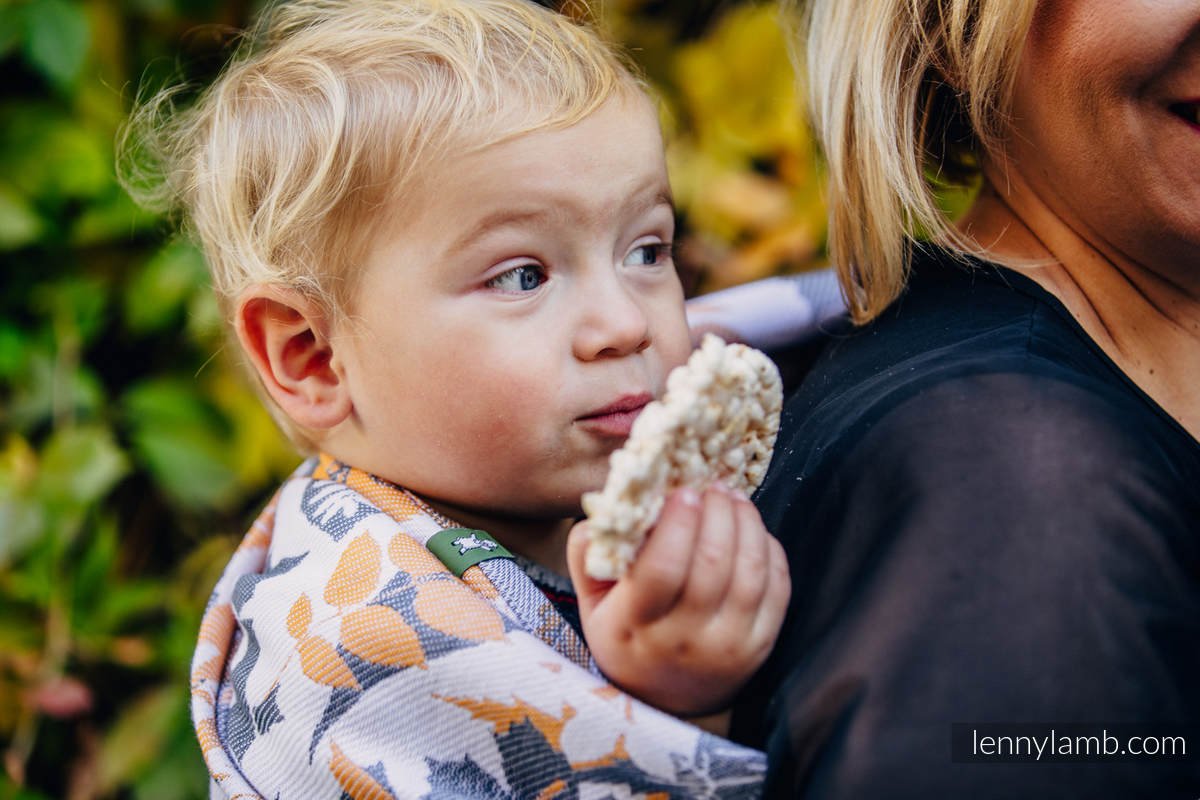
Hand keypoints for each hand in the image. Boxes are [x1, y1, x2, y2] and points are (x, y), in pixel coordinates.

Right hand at [566, 484, 790, 719]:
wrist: (667, 700)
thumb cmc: (627, 635)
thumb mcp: (592, 601)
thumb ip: (589, 554)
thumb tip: (612, 508)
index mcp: (634, 626)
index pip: (662, 571)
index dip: (677, 525)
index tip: (682, 492)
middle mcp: (684, 642)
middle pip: (712, 566)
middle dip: (716, 514)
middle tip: (712, 486)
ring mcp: (728, 647)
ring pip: (749, 573)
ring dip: (746, 524)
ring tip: (733, 499)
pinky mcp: (762, 646)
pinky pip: (776, 588)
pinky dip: (768, 549)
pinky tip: (752, 529)